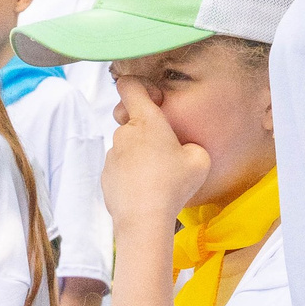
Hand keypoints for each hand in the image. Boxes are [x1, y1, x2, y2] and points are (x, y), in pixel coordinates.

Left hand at [103, 78, 211, 228]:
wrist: (144, 219)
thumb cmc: (173, 185)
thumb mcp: (199, 159)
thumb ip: (191, 146)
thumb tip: (183, 151)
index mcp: (146, 121)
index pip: (130, 86)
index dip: (140, 87)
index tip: (155, 100)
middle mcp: (124, 133)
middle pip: (133, 122)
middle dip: (149, 134)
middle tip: (167, 155)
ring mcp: (112, 155)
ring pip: (128, 148)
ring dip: (141, 157)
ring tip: (158, 180)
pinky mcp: (105, 176)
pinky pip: (121, 169)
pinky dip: (131, 176)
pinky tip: (145, 192)